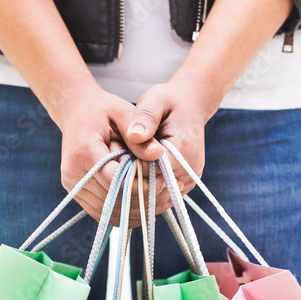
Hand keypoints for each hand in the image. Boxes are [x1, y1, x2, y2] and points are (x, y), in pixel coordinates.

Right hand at [54, 84, 162, 224]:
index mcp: (84, 150)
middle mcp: (73, 172)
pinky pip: (101, 213)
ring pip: (107, 211)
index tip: (163, 183)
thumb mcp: (124, 113)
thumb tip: (159, 155)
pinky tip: (142, 207)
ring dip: (133, 211)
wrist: (76, 112)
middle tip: (166, 195)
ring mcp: (72, 185)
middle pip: (111, 198)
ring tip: (158, 202)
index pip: (114, 180)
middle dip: (141, 200)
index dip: (140, 186)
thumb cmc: (102, 110)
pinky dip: (123, 214)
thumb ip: (141, 137)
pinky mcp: (75, 193)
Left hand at [125, 80, 217, 215]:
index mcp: (183, 150)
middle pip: (154, 190)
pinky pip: (161, 199)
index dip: (130, 171)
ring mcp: (188, 181)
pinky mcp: (183, 185)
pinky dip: (145, 197)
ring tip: (116, 185)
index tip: (113, 164)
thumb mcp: (155, 100)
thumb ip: (145, 117)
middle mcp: (189, 170)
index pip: (151, 172)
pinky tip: (127, 189)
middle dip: (132, 185)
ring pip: (157, 200)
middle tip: (110, 178)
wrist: (190, 105)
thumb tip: (134, 135)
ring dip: (137, 195)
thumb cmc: (169, 101)